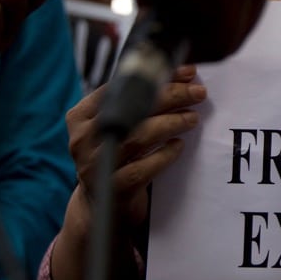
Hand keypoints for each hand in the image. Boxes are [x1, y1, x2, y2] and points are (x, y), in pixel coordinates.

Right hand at [65, 65, 205, 233]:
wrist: (100, 206)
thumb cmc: (117, 156)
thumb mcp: (120, 127)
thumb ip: (140, 101)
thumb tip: (184, 75)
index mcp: (82, 117)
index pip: (121, 88)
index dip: (156, 77)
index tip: (187, 72)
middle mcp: (83, 139)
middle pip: (131, 109)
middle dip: (171, 96)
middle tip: (198, 93)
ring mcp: (95, 165)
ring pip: (139, 136)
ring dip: (171, 123)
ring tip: (192, 118)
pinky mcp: (112, 188)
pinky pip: (144, 167)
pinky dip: (165, 154)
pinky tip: (179, 145)